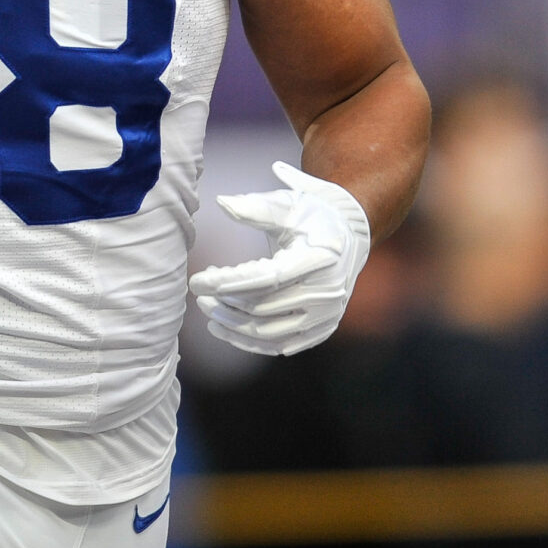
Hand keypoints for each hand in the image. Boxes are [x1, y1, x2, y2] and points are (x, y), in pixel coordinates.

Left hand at [188, 161, 370, 355]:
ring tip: (208, 310)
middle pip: (265, 308)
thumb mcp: (288, 204)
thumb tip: (221, 202)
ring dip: (233, 325)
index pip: (268, 278)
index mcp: (322, 257)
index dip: (229, 282)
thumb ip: (255, 207)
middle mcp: (328, 291)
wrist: (350, 235)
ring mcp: (327, 314)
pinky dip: (250, 342)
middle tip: (199, 295)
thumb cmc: (313, 215)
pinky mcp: (322, 328)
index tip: (197, 281)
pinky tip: (226, 328)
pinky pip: (281, 345)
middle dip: (225, 303)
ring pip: (270, 333)